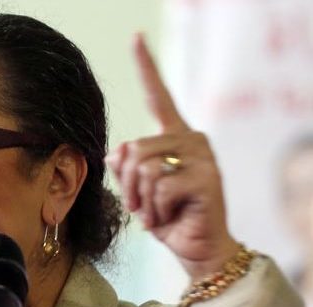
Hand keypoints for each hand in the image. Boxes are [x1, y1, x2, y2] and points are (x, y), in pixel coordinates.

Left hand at [105, 34, 239, 280]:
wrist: (196, 249)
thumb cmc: (167, 217)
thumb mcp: (138, 190)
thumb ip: (126, 166)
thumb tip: (119, 150)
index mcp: (174, 137)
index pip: (159, 97)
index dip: (147, 68)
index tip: (137, 38)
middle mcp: (191, 139)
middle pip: (135, 149)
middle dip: (129, 185)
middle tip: (142, 206)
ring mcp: (201, 157)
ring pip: (144, 168)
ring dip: (141, 199)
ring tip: (157, 212)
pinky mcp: (206, 178)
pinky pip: (159, 187)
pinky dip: (154, 209)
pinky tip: (170, 217)